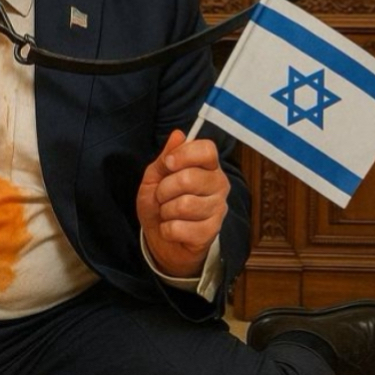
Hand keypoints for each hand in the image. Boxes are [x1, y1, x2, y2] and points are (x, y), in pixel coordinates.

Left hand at [136, 130, 229, 277]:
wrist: (161, 239)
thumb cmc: (160, 203)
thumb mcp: (155, 177)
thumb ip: (166, 157)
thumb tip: (178, 134)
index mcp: (207, 167)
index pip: (207, 150)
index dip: (184, 155)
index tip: (169, 164)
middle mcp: (219, 185)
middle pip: (190, 178)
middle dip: (164, 189)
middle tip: (162, 196)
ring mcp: (218, 209)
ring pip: (184, 205)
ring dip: (165, 211)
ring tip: (167, 213)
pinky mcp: (211, 233)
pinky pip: (180, 228)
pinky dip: (167, 229)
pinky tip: (171, 229)